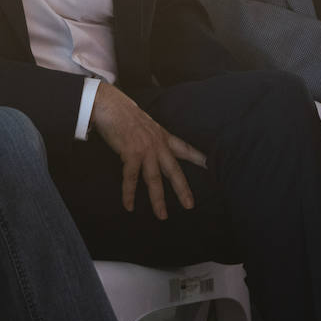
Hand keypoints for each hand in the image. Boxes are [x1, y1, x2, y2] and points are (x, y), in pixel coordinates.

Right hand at [91, 82, 206, 217]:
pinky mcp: (130, 153)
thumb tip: (153, 144)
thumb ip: (152, 136)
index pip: (184, 148)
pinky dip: (129, 193)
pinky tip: (129, 206)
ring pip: (154, 179)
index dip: (198, 157)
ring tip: (162, 215)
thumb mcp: (145, 124)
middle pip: (174, 170)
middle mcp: (157, 144)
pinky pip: (131, 178)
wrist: (110, 105)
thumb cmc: (123, 113)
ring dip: (158, 199)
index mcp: (162, 136)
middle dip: (182, 189)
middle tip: (189, 205)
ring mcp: (145, 150)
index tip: (210, 165)